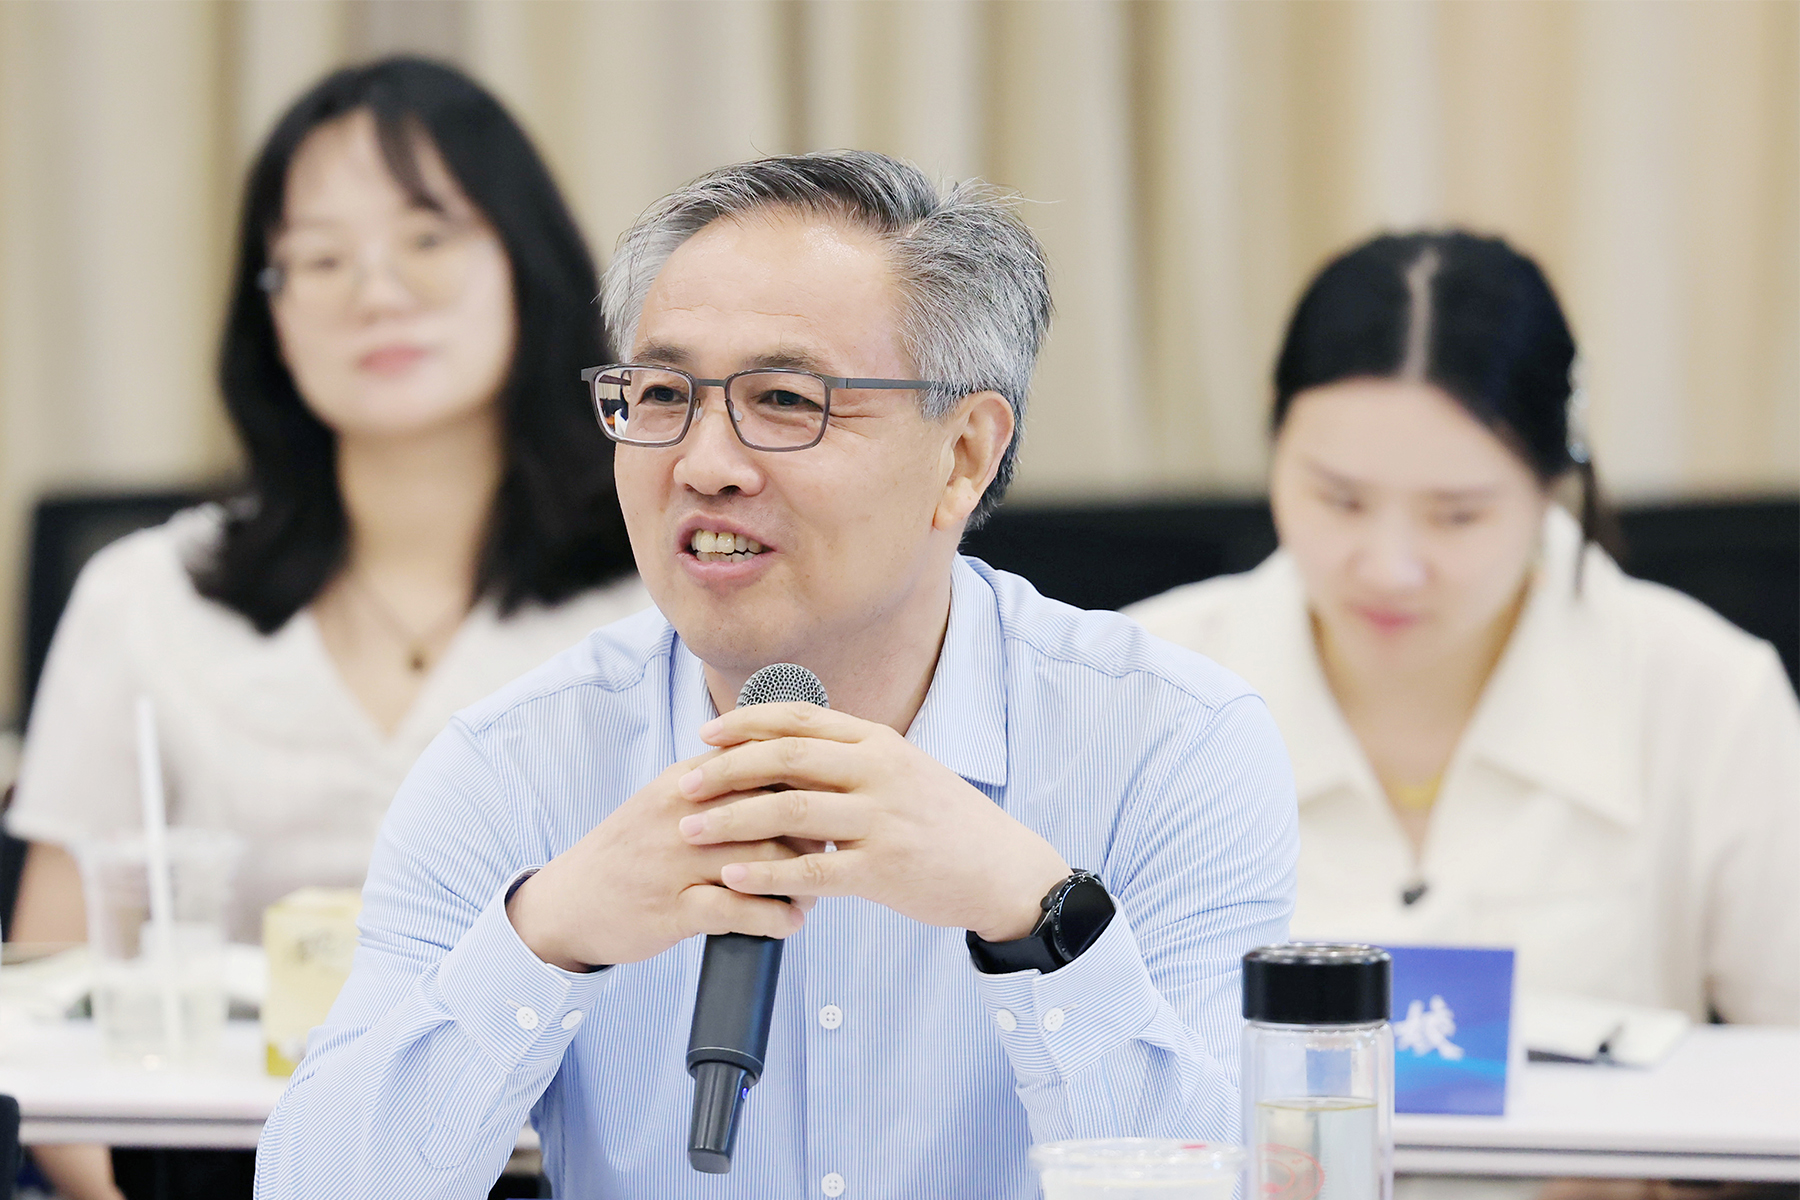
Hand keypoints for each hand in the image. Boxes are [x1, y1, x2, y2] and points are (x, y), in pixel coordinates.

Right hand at [506, 753, 815, 971]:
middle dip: (812, 836)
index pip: (763, 768)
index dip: (806, 788)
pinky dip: (774, 918)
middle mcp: (683, 815)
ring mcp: (676, 863)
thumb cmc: (632, 852)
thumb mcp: (669, 802)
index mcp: (685, 782)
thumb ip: (720, 784)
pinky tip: (789, 924)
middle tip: (829, 855)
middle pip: (773, 813)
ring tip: (811, 894)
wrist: (569, 902)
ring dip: (801, 882)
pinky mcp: (673, 909)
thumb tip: (790, 780)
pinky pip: (739, 911)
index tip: (828, 806)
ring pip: (764, 862)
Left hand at [675, 703, 1070, 941]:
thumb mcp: (903, 770)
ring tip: (690, 832)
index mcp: (879, 742)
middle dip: (725, 770)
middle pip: (785, 758)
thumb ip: (850, 756)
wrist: (1001, 867)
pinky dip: (765, 874)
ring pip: (790, 812)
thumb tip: (786, 744)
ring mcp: (882, 819)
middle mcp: (879, 772)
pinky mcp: (883, 869)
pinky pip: (811, 870)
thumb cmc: (944, 821)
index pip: (799, 720)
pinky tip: (732, 879)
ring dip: (731, 821)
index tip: (705, 735)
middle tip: (685, 785)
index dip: (745, 724)